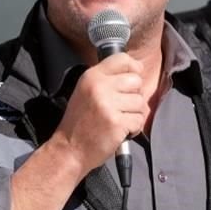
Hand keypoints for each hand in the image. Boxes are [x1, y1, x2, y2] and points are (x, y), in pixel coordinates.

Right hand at [53, 53, 146, 176]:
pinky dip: (134, 128)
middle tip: (122, 108)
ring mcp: (108, 105)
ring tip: (119, 121)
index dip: (134, 68)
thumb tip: (135, 73)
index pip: (122, 59)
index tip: (133, 79)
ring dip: (135, 114)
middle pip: (136, 81)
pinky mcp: (117, 122)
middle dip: (134, 96)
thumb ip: (107, 80)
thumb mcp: (86, 92)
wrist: (69, 150)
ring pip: (141, 102)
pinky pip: (139, 120)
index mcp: (91, 77)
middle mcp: (99, 87)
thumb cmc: (79, 123)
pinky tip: (120, 131)